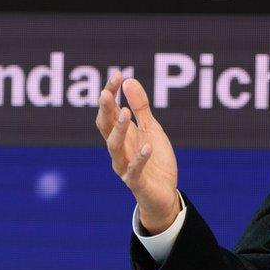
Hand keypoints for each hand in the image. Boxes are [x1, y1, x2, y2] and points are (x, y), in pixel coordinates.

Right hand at [95, 71, 179, 234]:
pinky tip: (147, 146)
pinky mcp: (136, 182)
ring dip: (118, 129)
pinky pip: (135, 170)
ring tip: (124, 112)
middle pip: (105, 127)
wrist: (163, 193)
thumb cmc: (155, 159)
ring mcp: (125, 166)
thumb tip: (129, 80)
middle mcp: (118, 149)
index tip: (117, 75)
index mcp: (121, 134)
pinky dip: (140, 158)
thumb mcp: (151, 129)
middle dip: (105, 109)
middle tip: (106, 93)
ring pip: (114, 147)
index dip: (111, 93)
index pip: (110, 111)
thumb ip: (141, 107)